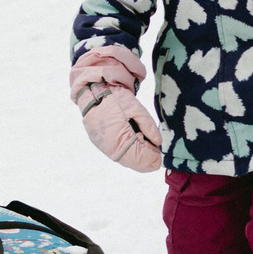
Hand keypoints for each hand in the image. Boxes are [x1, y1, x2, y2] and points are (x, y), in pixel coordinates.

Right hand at [71, 47, 163, 171]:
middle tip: (155, 149)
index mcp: (118, 139)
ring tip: (145, 144)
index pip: (139, 157)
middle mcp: (110, 147)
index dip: (152, 158)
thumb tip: (158, 142)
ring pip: (126, 159)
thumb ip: (148, 126)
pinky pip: (118, 153)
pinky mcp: (101, 143)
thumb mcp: (135, 108)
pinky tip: (135, 142)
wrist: (92, 91)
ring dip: (138, 156)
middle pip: (133, 162)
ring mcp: (104, 146)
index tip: (160, 155)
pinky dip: (129, 151)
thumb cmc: (114, 98)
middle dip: (146, 158)